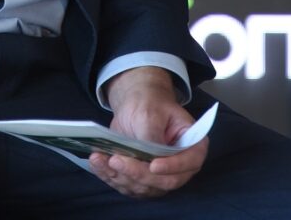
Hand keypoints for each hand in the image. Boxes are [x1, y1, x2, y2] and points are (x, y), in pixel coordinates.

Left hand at [89, 67, 207, 197]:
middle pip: (163, 181)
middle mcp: (180, 167)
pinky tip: (97, 165)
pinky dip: (111, 177)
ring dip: (120, 177)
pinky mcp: (143, 180)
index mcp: (193, 145)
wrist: (136, 105)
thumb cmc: (149, 103)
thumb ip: (152, 135)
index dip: (172, 167)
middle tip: (116, 161)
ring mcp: (161, 177)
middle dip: (137, 173)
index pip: (189, 163)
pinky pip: (128, 186)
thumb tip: (147, 158)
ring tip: (99, 160)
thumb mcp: (151, 111)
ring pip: (143, 188)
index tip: (153, 165)